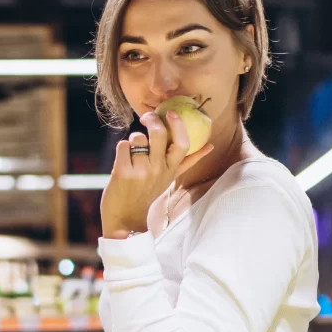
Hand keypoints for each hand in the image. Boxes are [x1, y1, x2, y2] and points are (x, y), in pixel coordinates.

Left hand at [100, 110, 214, 239]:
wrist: (125, 218)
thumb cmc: (147, 193)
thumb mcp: (170, 178)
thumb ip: (189, 161)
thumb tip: (210, 146)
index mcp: (171, 170)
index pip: (183, 144)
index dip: (178, 125)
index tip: (172, 113)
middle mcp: (158, 170)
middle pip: (159, 133)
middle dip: (152, 119)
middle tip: (146, 117)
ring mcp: (141, 172)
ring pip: (137, 137)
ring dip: (133, 139)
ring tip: (133, 152)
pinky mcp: (122, 172)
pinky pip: (123, 145)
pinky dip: (122, 149)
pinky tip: (123, 160)